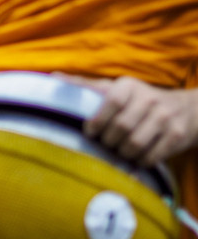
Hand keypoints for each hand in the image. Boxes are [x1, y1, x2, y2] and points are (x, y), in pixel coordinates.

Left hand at [68, 75, 197, 166]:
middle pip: (122, 127)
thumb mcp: (116, 88)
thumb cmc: (139, 99)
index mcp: (129, 86)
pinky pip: (152, 155)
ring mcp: (165, 118)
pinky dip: (139, 161)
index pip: (111, 102)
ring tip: (118, 151)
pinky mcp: (177, 136)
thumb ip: (86, 84)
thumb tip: (53, 76)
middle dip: (108, 141)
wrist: (187, 109)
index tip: (89, 132)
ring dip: (122, 153)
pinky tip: (135, 158)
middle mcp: (149, 99)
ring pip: (136, 143)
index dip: (98, 120)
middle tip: (104, 145)